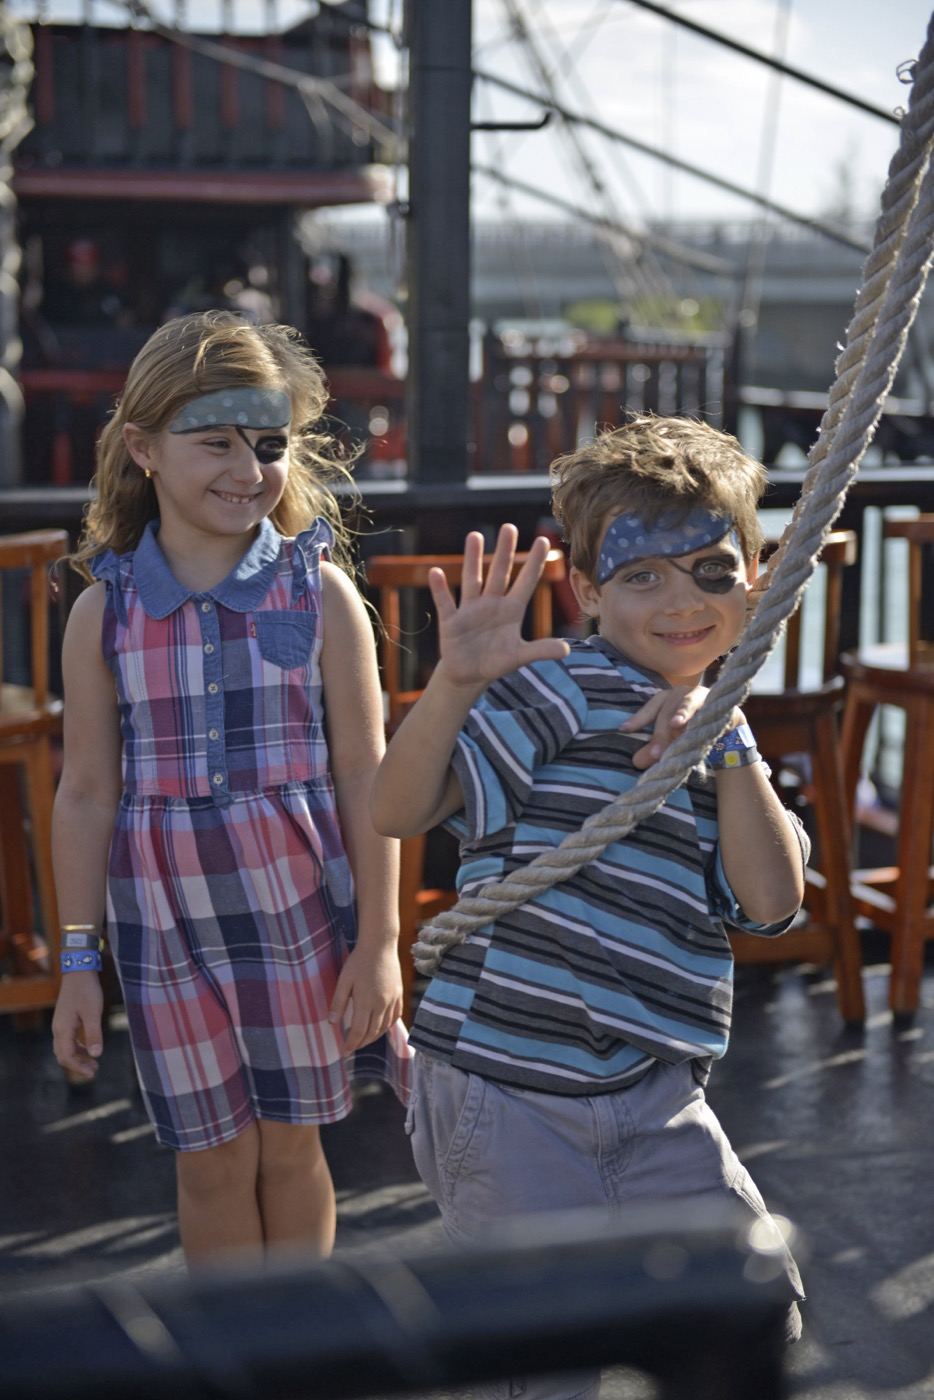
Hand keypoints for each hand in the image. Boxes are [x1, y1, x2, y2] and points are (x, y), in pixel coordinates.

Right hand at [52, 974, 104, 1079]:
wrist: (79, 971)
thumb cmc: (87, 991)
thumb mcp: (93, 1012)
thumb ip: (94, 1034)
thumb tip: (96, 1055)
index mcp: (63, 1029)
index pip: (66, 1056)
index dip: (78, 1068)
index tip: (92, 1073)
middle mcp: (58, 1029)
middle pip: (63, 1055)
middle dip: (77, 1066)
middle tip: (94, 1071)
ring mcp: (60, 1024)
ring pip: (65, 1048)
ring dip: (78, 1058)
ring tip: (93, 1063)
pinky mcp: (65, 1020)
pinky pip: (68, 1040)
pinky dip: (77, 1048)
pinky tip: (89, 1049)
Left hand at [328, 945, 403, 1054]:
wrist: (380, 944)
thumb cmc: (359, 961)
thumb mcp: (344, 980)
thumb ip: (338, 1003)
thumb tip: (331, 1023)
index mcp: (366, 1001)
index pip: (359, 1031)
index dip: (351, 1044)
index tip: (344, 1052)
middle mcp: (382, 1004)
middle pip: (372, 1032)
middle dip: (361, 1043)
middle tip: (351, 1048)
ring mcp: (392, 1000)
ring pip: (385, 1027)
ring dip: (374, 1037)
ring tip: (363, 1040)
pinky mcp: (399, 994)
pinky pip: (395, 1017)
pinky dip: (387, 1027)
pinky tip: (380, 1028)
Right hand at [429, 524, 568, 692]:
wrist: (469, 675)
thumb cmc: (495, 662)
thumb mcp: (520, 656)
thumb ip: (540, 650)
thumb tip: (567, 651)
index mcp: (512, 610)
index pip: (526, 582)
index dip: (535, 563)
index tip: (544, 540)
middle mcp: (492, 604)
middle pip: (499, 573)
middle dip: (505, 552)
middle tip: (509, 527)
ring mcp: (470, 610)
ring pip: (472, 579)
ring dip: (472, 559)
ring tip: (475, 536)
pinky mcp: (451, 621)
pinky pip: (445, 602)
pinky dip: (440, 589)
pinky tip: (435, 572)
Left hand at [621, 685, 712, 769]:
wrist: (724, 721)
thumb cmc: (691, 728)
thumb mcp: (672, 741)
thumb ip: (655, 749)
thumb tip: (636, 762)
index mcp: (664, 700)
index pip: (649, 709)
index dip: (638, 719)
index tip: (624, 729)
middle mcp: (678, 694)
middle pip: (665, 712)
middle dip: (660, 733)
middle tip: (656, 754)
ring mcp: (697, 694)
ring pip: (686, 704)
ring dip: (680, 715)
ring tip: (675, 725)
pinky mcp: (714, 699)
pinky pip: (707, 707)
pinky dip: (703, 715)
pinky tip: (699, 723)